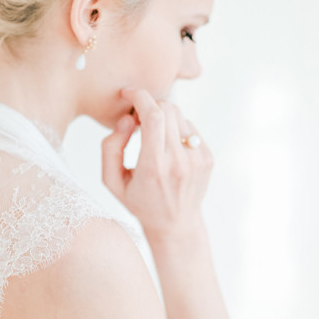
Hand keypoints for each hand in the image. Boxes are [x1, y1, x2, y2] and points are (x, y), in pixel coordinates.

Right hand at [102, 87, 213, 239]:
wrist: (176, 224)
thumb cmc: (139, 202)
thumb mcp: (112, 182)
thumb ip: (111, 147)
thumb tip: (128, 119)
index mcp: (153, 168)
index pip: (152, 116)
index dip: (139, 97)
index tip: (128, 93)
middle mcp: (179, 162)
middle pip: (167, 108)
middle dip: (149, 104)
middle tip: (137, 119)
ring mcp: (197, 160)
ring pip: (179, 115)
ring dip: (162, 117)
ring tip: (152, 137)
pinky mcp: (207, 158)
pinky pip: (190, 128)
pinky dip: (175, 130)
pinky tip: (168, 149)